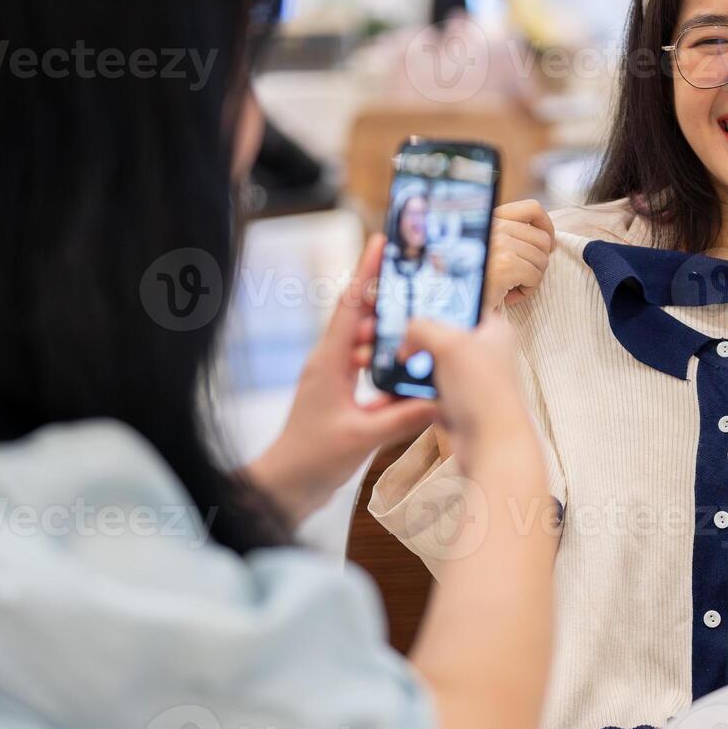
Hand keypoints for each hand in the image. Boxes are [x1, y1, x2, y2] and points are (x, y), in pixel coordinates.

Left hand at [248, 235, 437, 522]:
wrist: (286, 485)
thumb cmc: (313, 459)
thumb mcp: (364, 437)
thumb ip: (403, 417)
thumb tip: (440, 398)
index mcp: (330, 361)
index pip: (350, 305)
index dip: (366, 272)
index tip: (381, 242)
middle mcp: (329, 362)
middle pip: (359, 317)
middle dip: (385, 297)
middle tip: (415, 282)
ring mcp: (332, 379)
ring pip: (363, 343)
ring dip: (386, 333)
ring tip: (416, 325)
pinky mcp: (339, 396)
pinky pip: (364, 367)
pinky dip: (384, 361)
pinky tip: (405, 370)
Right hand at [397, 315, 539, 474]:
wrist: (490, 444)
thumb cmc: (484, 392)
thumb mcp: (450, 343)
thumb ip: (424, 327)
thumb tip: (406, 331)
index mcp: (493, 329)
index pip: (461, 304)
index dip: (436, 302)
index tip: (409, 303)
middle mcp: (483, 351)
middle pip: (441, 333)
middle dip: (417, 337)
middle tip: (395, 337)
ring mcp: (469, 378)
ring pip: (431, 362)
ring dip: (412, 363)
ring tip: (391, 361)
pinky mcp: (456, 400)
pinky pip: (427, 387)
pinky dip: (413, 387)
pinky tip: (398, 385)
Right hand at [483, 200, 554, 311]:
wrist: (455, 304)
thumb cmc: (474, 280)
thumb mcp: (489, 248)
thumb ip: (512, 235)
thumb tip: (548, 239)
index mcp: (491, 218)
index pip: (532, 208)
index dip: (547, 227)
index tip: (548, 246)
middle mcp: (495, 226)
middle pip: (542, 239)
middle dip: (538, 263)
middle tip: (521, 277)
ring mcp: (500, 243)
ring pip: (541, 260)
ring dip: (531, 279)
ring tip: (511, 287)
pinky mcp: (506, 264)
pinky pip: (535, 276)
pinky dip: (527, 291)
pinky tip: (509, 296)